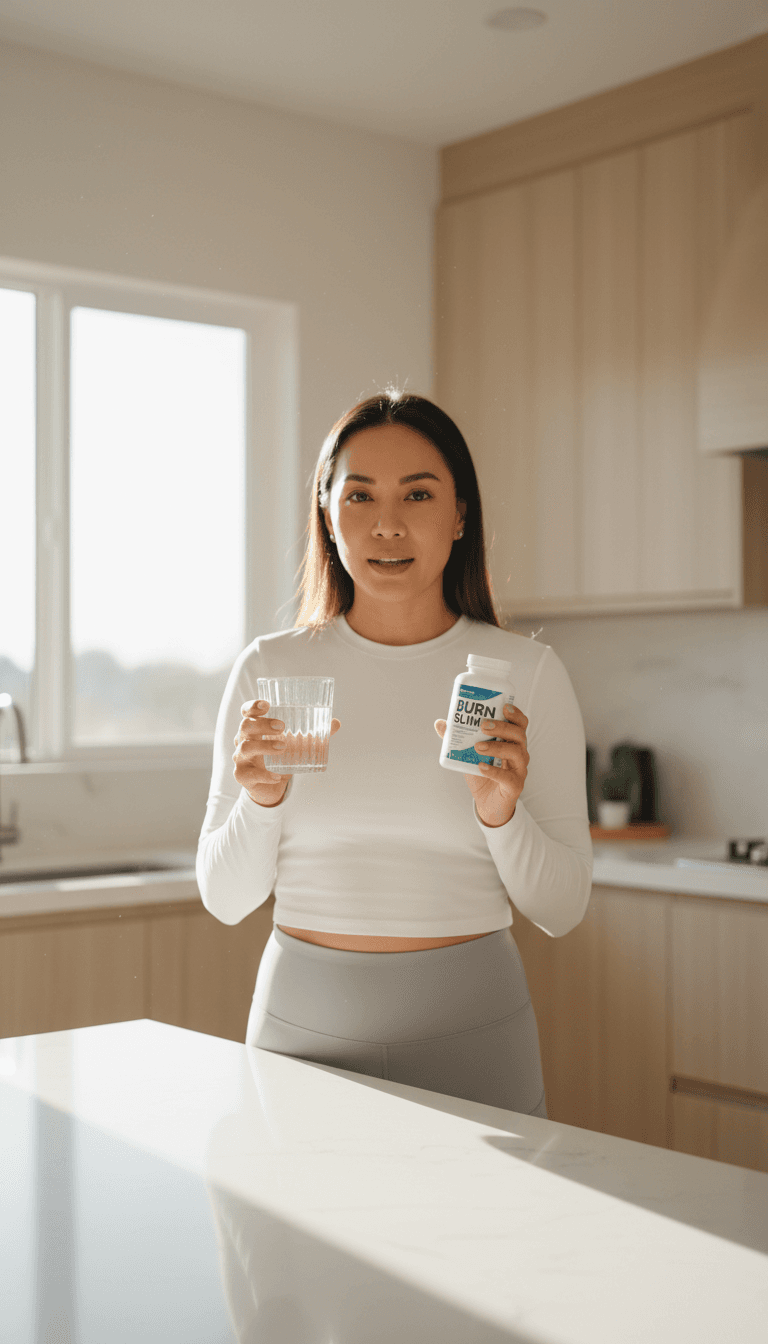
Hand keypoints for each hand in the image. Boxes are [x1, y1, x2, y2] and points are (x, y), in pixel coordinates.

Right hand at [234, 700, 341, 807]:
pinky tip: (277, 776)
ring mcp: (240, 758)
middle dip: (263, 724)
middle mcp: (242, 740)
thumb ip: (314, 733)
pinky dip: (264, 775)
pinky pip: (249, 774)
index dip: (253, 706)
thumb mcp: (295, 745)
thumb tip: (335, 722)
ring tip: (283, 747)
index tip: (267, 705)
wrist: (268, 786)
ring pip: (245, 747)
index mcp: (254, 728)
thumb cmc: (279, 758)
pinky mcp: (242, 776)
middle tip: (282, 726)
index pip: (246, 712)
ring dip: (264, 746)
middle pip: (246, 726)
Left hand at [434, 704, 528, 827]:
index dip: (515, 714)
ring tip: (478, 746)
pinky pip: (508, 777)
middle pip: (519, 734)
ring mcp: (519, 770)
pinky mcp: (515, 786)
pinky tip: (481, 766)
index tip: (503, 707)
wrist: (488, 803)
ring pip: (516, 753)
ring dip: (497, 747)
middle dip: (502, 727)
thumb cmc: (483, 773)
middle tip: (483, 726)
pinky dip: (493, 771)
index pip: (520, 723)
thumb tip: (440, 723)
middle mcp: (520, 753)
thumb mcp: (469, 754)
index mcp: (512, 741)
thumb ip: (457, 739)